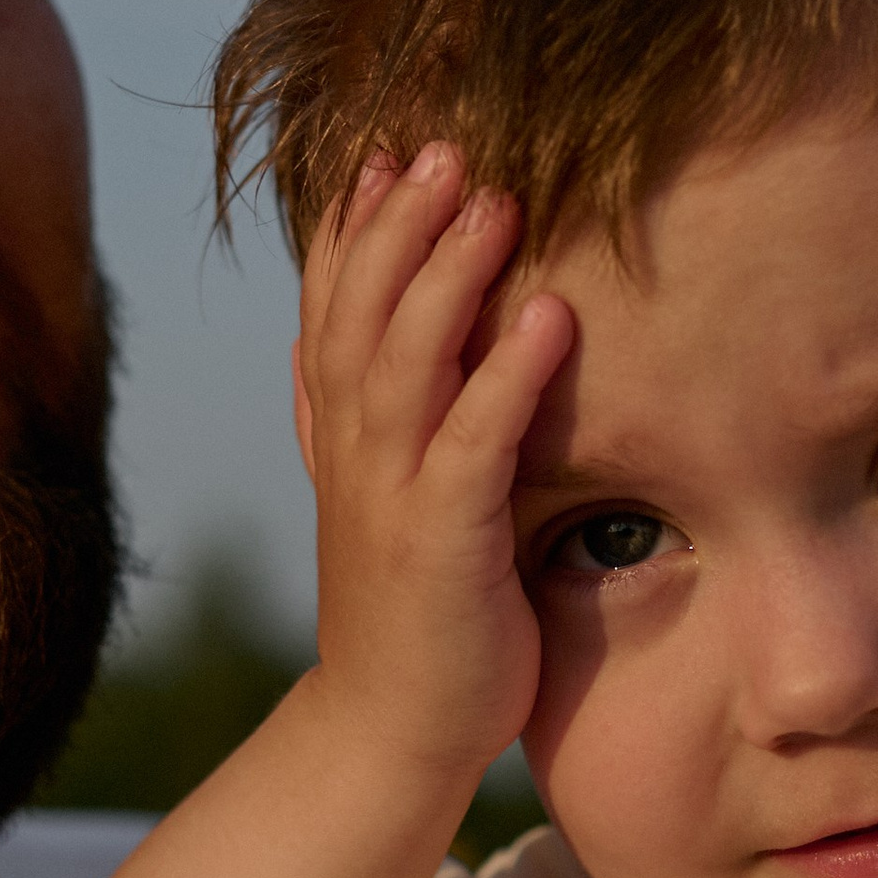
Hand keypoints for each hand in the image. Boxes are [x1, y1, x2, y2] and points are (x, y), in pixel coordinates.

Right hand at [294, 147, 575, 792]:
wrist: (390, 731)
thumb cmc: (411, 611)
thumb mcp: (377, 497)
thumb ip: (358, 417)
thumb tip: (330, 334)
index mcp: (341, 437)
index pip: (332, 310)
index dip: (353, 230)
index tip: (382, 153)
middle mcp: (352, 454)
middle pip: (362, 314)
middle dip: (399, 225)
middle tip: (442, 146)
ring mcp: (389, 498)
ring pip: (405, 363)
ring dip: (448, 277)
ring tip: (493, 200)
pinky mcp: (440, 546)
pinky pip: (471, 446)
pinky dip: (506, 378)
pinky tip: (547, 319)